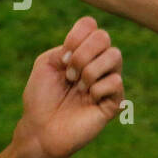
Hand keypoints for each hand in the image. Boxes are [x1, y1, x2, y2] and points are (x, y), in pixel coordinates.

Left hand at [19, 16, 122, 157]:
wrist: (41, 130)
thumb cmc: (41, 99)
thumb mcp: (45, 64)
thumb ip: (66, 47)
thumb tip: (88, 50)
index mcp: (81, 52)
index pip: (91, 26)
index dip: (76, 37)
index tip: (62, 57)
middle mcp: (97, 64)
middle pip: (103, 37)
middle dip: (82, 54)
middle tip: (69, 75)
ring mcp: (107, 82)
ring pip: (114, 55)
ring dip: (90, 71)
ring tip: (78, 88)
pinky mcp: (115, 102)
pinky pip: (115, 81)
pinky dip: (97, 89)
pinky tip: (89, 100)